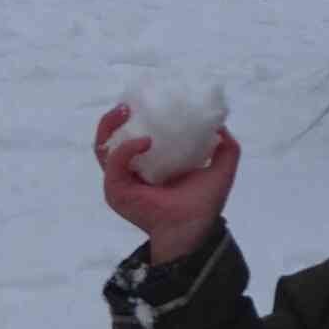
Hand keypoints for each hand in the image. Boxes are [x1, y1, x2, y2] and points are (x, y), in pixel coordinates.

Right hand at [97, 104, 238, 263]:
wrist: (193, 228)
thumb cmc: (203, 205)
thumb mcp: (220, 170)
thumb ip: (226, 148)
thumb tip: (221, 126)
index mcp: (148, 166)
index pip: (131, 136)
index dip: (134, 116)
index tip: (146, 99)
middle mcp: (130, 172)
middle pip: (110, 139)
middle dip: (113, 117)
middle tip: (128, 103)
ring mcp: (120, 181)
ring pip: (102, 148)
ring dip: (109, 125)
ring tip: (125, 110)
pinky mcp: (116, 190)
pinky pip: (114, 163)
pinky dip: (125, 148)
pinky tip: (145, 141)